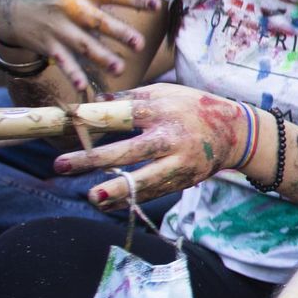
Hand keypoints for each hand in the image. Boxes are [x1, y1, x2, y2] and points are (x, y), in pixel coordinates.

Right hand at [0, 0, 159, 91]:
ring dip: (100, 57)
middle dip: (118, 32)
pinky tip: (82, 85)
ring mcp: (59, 28)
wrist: (8, 6)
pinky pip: (62, 61)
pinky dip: (72, 73)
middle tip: (140, 44)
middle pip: (97, 20)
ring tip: (119, 68)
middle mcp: (72, 8)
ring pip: (82, 44)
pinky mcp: (48, 45)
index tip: (156, 5)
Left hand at [52, 83, 247, 208]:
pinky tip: (107, 204)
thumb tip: (94, 102)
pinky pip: (153, 193)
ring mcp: (180, 163)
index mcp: (165, 111)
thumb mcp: (166, 93)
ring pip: (145, 181)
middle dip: (94, 160)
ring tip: (91, 198)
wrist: (236, 134)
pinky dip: (130, 200)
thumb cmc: (194, 108)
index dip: (95, 119)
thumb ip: (131, 98)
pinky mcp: (184, 181)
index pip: (125, 115)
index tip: (69, 121)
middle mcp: (173, 139)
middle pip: (130, 152)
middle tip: (61, 164)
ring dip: (116, 192)